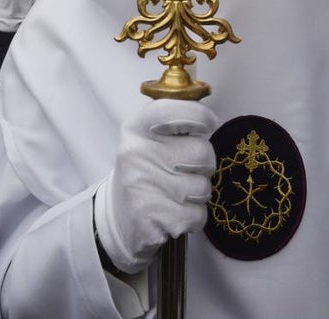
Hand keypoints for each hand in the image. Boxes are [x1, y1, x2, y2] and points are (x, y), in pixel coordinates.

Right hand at [94, 99, 217, 273]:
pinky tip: (175, 213)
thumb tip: (210, 117)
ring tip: (178, 193)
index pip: (173, 110)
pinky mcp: (152, 219)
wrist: (118, 216)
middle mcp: (136, 154)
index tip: (208, 123)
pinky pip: (198, 215)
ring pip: (203, 187)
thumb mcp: (149, 138)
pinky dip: (193, 217)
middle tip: (187, 170)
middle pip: (202, 152)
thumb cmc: (146, 170)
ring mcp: (143, 187)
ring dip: (199, 194)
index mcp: (136, 129)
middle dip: (204, 165)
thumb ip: (175, 121)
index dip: (199, 116)